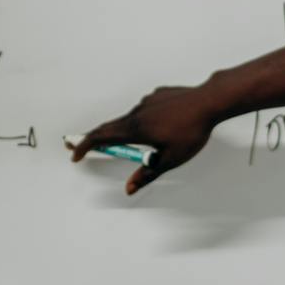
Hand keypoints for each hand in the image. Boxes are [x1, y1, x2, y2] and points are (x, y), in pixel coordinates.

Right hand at [68, 85, 218, 193]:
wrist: (209, 101)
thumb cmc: (192, 131)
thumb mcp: (170, 159)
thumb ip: (147, 173)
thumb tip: (129, 188)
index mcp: (136, 130)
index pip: (102, 138)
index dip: (85, 146)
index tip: (75, 154)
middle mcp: (137, 113)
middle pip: (109, 127)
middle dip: (93, 138)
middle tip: (79, 146)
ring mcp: (147, 102)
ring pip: (129, 119)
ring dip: (123, 131)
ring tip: (135, 142)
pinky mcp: (157, 95)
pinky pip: (145, 110)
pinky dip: (143, 121)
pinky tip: (161, 126)